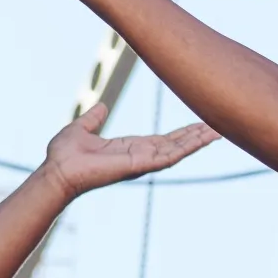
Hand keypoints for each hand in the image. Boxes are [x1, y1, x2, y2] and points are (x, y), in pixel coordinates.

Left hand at [40, 104, 219, 198]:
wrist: (58, 170)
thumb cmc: (64, 155)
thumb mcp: (81, 128)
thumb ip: (93, 118)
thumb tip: (101, 107)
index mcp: (130, 147)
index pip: (163, 139)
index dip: (182, 132)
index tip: (199, 124)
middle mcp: (141, 155)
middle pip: (176, 144)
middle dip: (197, 135)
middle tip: (219, 124)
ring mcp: (143, 161)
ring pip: (178, 149)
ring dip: (199, 140)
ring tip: (219, 130)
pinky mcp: (141, 165)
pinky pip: (170, 155)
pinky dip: (188, 147)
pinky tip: (203, 139)